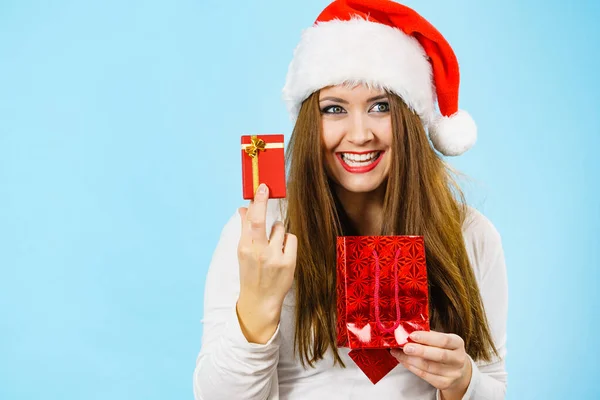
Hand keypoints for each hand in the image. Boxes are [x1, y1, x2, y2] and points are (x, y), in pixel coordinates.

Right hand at [236, 183, 297, 343]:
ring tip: (272, 245)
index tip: (260, 189)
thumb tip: (243, 209)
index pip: (248, 221)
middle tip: (265, 188)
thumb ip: (244, 230)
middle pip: (260, 220)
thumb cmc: (251, 273)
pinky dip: (287, 241)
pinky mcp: (288, 262)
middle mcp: (258, 252)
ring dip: (277, 231)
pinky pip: (291, 238)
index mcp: (244, 248)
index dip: (255, 203)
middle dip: (262, 202)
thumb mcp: (243, 253)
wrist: (260, 301)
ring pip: (279, 228)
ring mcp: (274, 257)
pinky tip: (282, 251)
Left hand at [391, 331, 471, 398]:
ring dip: (410, 359)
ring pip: (429, 367)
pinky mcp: (444, 383)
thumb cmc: (446, 350)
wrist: (458, 371)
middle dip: (420, 351)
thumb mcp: (442, 340)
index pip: (444, 340)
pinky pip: (425, 375)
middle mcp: (458, 359)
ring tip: (398, 352)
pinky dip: (411, 367)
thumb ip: (429, 336)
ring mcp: (452, 373)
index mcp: (458, 343)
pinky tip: (403, 361)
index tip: (412, 335)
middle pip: (439, 355)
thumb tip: (408, 331)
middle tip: (405, 347)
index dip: (427, 338)